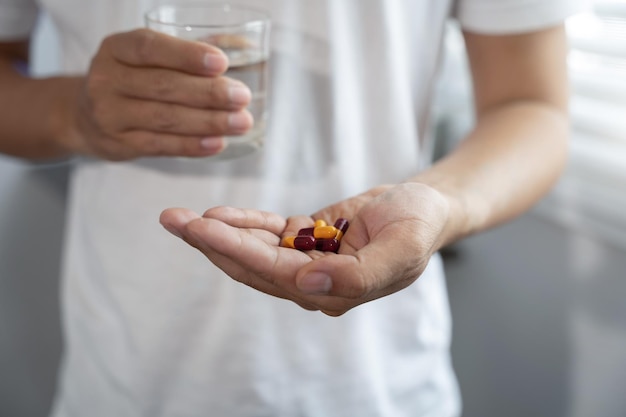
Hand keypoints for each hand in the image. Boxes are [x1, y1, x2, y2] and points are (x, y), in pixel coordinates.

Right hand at [70, 29, 252, 159]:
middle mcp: (106, 80)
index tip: (222, 62)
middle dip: (209, 93)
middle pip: (163, 86)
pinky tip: (218, 143)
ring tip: (241, 122)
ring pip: (165, 118)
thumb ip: (182, 55)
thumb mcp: (142, 59)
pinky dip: (193, 145)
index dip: (186, 55)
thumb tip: (241, 48)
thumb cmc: (130, 81)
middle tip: (242, 97)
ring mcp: (110, 115)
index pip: (150, 48)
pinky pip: (161, 146)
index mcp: (115, 49)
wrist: (84, 117)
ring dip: (209, 122)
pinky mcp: (119, 145)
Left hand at [159, 183, 450, 315]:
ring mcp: (308, 260)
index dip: (236, 251)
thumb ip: (357, 275)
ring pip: (254, 250)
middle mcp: (314, 282)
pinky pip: (269, 231)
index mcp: (335, 291)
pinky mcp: (306, 238)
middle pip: (254, 265)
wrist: (425, 207)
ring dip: (219, 233)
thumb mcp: (401, 249)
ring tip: (179, 218)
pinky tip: (218, 213)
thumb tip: (305, 285)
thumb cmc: (418, 227)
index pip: (275, 274)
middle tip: (174, 222)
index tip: (201, 229)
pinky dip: (243, 222)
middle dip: (212, 244)